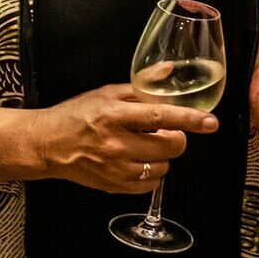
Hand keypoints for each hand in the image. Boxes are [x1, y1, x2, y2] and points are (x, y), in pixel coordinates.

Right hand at [31, 82, 217, 193]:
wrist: (48, 144)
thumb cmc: (76, 115)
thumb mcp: (106, 93)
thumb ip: (140, 86)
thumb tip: (169, 71)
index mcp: (114, 115)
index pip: (160, 117)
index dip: (189, 119)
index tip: (210, 122)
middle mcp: (115, 144)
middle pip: (169, 147)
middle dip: (175, 138)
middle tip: (163, 131)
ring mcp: (115, 168)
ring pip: (163, 166)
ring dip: (161, 155)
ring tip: (143, 145)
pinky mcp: (114, 186)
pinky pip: (151, 184)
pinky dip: (151, 172)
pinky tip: (136, 160)